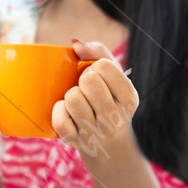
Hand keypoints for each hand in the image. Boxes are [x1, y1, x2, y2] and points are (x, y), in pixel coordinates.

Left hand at [52, 39, 138, 159]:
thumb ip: (98, 51)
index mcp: (129, 97)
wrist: (108, 143)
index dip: (94, 67)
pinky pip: (60, 120)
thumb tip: (76, 44)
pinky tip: (68, 114)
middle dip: (82, 80)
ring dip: (71, 96)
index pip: (103, 66)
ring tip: (79, 102)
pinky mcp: (75, 141)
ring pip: (73, 98)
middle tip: (87, 90)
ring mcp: (96, 132)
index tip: (97, 78)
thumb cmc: (107, 98)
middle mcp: (116, 117)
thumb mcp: (112, 75)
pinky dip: (59, 112)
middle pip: (88, 80)